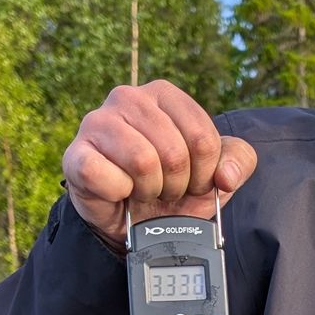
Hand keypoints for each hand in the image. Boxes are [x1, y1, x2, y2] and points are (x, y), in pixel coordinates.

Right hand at [62, 80, 256, 247]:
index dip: (204, 173)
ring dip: (150, 189)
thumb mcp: (215, 175)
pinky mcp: (76, 153)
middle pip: (175, 151)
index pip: (203, 137)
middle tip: (165, 189)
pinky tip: (118, 191)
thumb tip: (225, 176)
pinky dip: (120, 193)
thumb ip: (238, 162)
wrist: (133, 220)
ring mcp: (97, 122)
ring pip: (143, 162)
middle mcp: (127, 98)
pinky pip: (108, 177)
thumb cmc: (172, 187)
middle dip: (177, 184)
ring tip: (144, 190)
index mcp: (163, 94)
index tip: (193, 180)